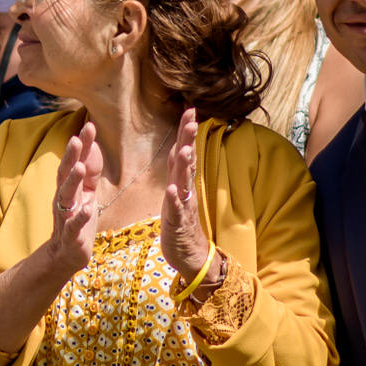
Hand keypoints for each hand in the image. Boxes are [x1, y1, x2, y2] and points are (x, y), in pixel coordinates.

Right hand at [46, 122, 105, 278]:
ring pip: (66, 196)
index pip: (74, 162)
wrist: (66, 255)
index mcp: (69, 187)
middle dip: (71, 157)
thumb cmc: (78, 220)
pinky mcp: (71, 236)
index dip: (82, 145)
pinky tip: (87, 207)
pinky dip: (80, 216)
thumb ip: (91, 172)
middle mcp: (64, 199)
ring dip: (73, 181)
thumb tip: (92, 145)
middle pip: (65, 175)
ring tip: (80, 167)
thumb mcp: (87, 193)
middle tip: (76, 139)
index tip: (89, 126)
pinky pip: (74, 225)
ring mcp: (66, 217)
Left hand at [158, 108, 217, 284]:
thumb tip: (182, 145)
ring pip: (184, 183)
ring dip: (185, 167)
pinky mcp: (178, 224)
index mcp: (181, 182)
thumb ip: (179, 169)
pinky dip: (174, 200)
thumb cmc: (180, 222)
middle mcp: (184, 190)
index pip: (184, 151)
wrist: (189, 255)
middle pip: (187, 162)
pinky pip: (176, 210)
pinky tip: (172, 190)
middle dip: (189, 141)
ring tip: (186, 150)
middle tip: (192, 121)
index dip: (186, 132)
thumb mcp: (177, 191)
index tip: (190, 110)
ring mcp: (183, 206)